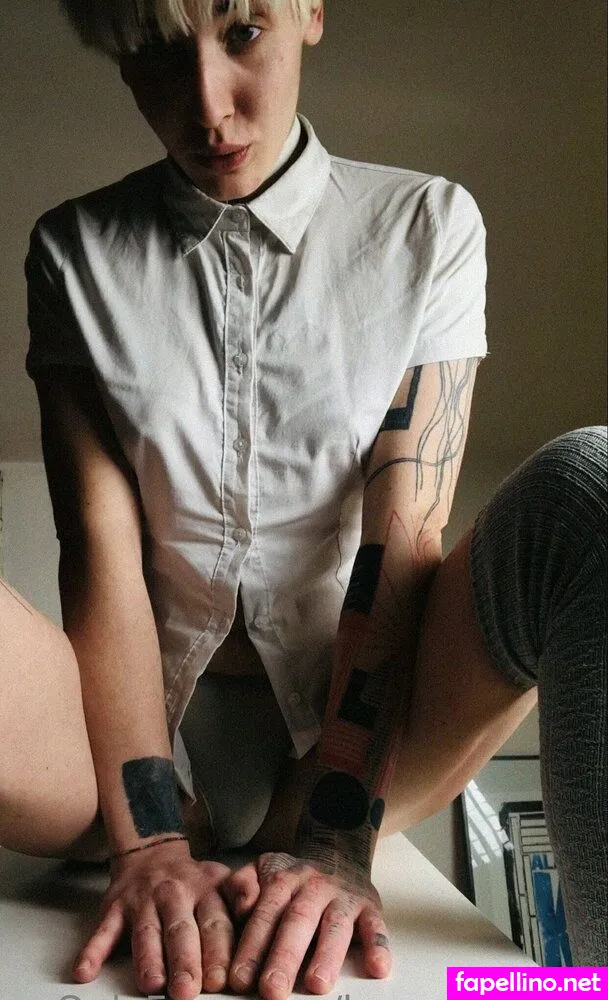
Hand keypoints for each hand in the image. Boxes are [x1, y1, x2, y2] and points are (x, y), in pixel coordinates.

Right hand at [72, 838, 232, 998]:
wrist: (151, 850)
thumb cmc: (191, 880)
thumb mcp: (222, 880)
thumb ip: (241, 896)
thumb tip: (256, 907)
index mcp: (205, 890)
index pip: (215, 924)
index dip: (218, 953)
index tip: (222, 980)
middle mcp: (174, 895)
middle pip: (180, 931)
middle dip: (185, 962)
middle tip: (188, 991)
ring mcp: (142, 901)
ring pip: (144, 933)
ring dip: (147, 960)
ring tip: (152, 984)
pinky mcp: (114, 908)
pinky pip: (102, 930)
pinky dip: (92, 951)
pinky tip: (85, 970)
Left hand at [223, 851, 390, 997]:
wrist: (337, 851)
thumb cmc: (293, 876)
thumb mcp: (261, 870)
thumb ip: (241, 886)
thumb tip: (241, 907)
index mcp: (284, 880)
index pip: (266, 914)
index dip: (252, 945)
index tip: (240, 977)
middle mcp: (314, 887)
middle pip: (298, 921)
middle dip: (284, 956)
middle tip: (272, 989)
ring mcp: (343, 897)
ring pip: (336, 925)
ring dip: (327, 955)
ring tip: (316, 984)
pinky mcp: (370, 907)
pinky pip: (376, 925)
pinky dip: (378, 946)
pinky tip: (377, 967)